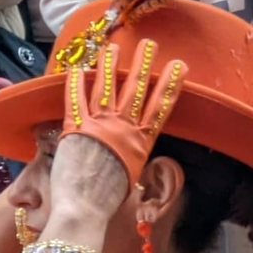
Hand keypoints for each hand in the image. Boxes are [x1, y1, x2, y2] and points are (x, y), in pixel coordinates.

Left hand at [61, 39, 186, 191]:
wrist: (85, 208)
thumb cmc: (109, 201)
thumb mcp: (131, 179)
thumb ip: (131, 159)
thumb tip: (133, 153)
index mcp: (140, 142)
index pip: (159, 107)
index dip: (169, 85)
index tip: (178, 67)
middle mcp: (122, 129)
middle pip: (135, 91)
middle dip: (143, 66)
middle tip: (149, 45)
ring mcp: (98, 125)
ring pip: (106, 88)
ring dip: (110, 66)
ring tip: (114, 48)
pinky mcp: (75, 126)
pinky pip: (74, 99)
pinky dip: (75, 82)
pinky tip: (77, 67)